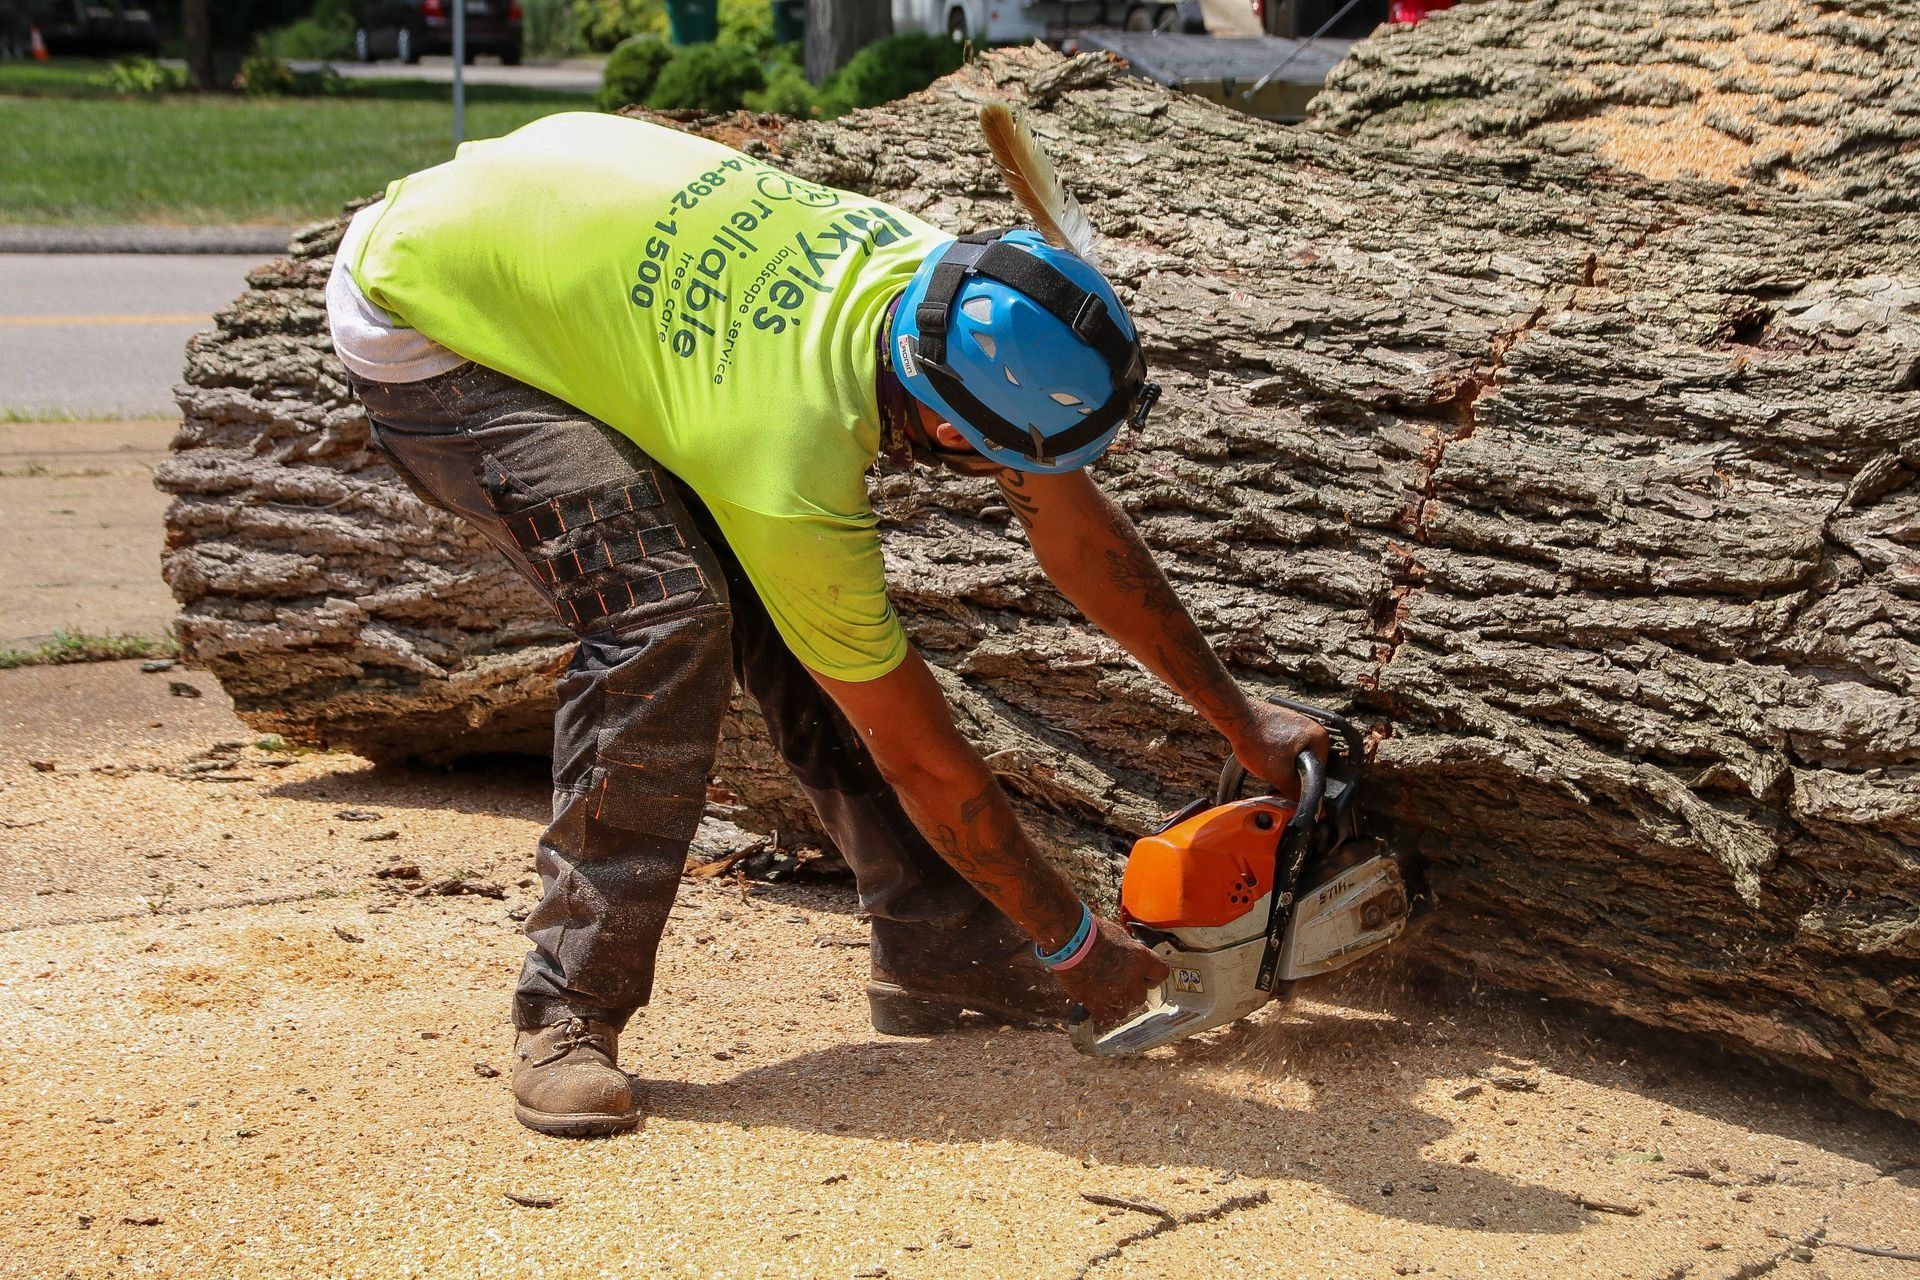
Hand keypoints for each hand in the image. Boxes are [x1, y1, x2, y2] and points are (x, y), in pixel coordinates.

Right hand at [1053, 917, 1170, 1029]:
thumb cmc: (1092, 932)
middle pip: (1142, 994)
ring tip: (1106, 990)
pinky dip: (1105, 1011)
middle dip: (1133, 988)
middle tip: (1119, 980)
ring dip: (1120, 1001)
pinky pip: (1109, 1017)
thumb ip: (1132, 952)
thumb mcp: (1120, 936)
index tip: (1144, 974)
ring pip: (1127, 1008)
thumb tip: (1136, 959)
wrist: (1068, 941)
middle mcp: (1132, 980)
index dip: (1152, 975)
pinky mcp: (1097, 1005)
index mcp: (1141, 959)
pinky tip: (1099, 1001)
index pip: (1161, 973)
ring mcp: (1115, 995)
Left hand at [1229, 702, 1331, 800]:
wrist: (1235, 718)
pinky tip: (1261, 752)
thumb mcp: (1279, 775)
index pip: (1318, 773)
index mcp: (1320, 737)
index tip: (1286, 784)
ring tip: (1264, 760)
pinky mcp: (1281, 723)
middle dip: (1288, 774)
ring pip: (1291, 757)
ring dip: (1278, 765)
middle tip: (1273, 772)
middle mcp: (1312, 727)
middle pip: (1304, 765)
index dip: (1302, 784)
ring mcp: (1296, 723)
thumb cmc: (1256, 739)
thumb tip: (1303, 804)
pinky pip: (1281, 747)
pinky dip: (1271, 754)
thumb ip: (1295, 792)